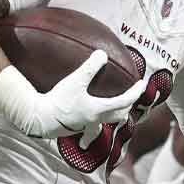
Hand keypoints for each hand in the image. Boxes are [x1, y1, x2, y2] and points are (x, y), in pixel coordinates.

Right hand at [0, 51, 147, 138]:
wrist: (40, 119)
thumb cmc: (59, 101)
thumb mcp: (75, 81)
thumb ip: (90, 67)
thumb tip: (102, 54)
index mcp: (99, 109)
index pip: (125, 101)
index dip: (136, 92)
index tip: (142, 84)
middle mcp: (95, 120)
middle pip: (119, 115)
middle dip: (127, 106)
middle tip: (130, 96)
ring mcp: (84, 126)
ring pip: (105, 125)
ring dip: (112, 118)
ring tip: (115, 113)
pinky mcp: (74, 128)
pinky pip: (88, 129)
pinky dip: (92, 128)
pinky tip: (87, 128)